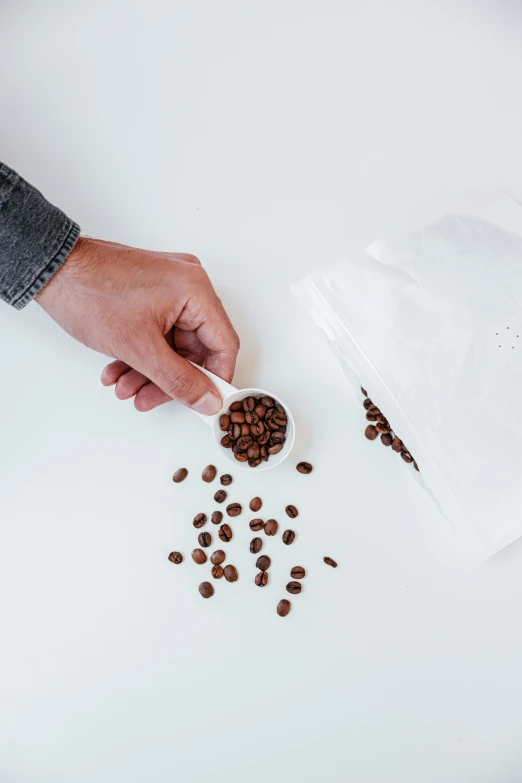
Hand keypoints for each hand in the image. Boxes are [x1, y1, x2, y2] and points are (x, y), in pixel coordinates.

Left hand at [36, 237, 239, 412]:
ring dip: (150, 371)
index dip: (215, 380)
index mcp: (195, 289)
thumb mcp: (138, 348)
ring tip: (125, 387)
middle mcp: (188, 284)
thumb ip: (178, 380)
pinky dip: (141, 354)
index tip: (204, 404)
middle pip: (195, 348)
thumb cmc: (89, 292)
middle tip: (148, 399)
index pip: (223, 345)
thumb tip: (208, 400)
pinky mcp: (151, 293)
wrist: (50, 269)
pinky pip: (158, 332)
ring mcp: (169, 288)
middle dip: (169, 379)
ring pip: (173, 345)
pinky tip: (119, 369)